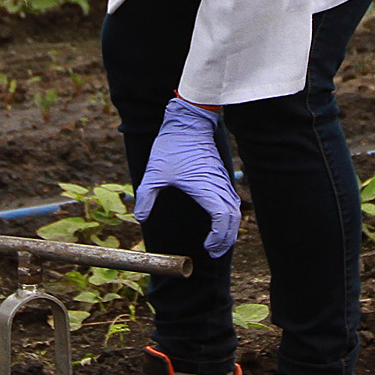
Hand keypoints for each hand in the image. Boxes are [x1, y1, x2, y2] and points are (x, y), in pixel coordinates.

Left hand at [133, 98, 240, 257]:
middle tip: (213, 252)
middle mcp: (218, 185)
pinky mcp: (220, 175)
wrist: (187, 123)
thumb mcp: (154, 173)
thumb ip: (146, 197)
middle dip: (226, 238)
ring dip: (229, 227)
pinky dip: (229, 215)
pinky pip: (231, 199)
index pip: (222, 219)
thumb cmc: (172, 147)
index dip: (219, 236)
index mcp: (206, 188)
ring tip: (218, 241)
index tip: (207, 246)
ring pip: (234, 209)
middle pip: (233, 218)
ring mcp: (222, 180)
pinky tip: (220, 220)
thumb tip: (140, 218)